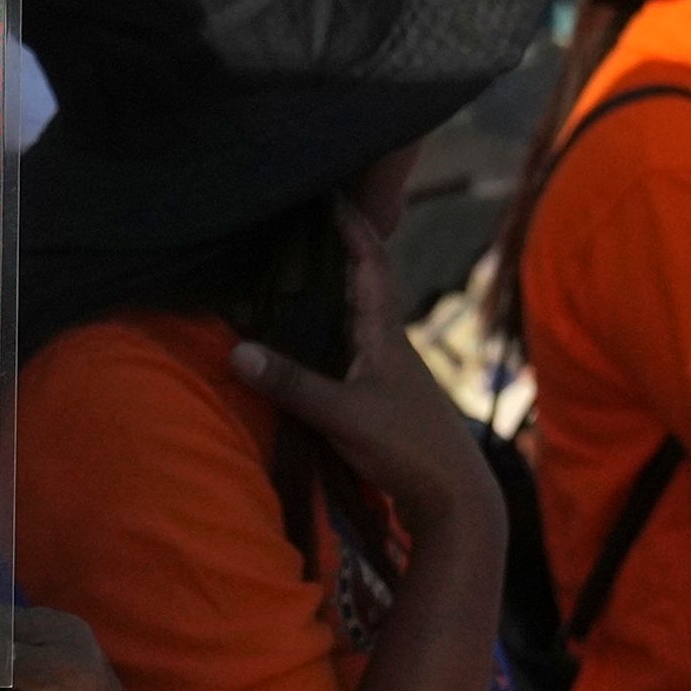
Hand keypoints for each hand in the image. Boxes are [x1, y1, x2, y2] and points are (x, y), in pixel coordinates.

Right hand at [227, 207, 502, 537]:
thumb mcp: (344, 415)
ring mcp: (386, 371)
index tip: (328, 193)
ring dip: (325, 294)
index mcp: (384, 333)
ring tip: (286, 273)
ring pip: (352, 317)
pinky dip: (322, 334)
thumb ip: (292, 383)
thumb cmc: (407, 447)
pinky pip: (345, 349)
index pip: (369, 262)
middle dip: (331, 251)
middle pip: (360, 283)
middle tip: (295, 226)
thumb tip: (236, 350)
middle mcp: (387, 343)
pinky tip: (299, 341)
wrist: (454, 497)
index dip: (350, 225)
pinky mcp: (380, 397)